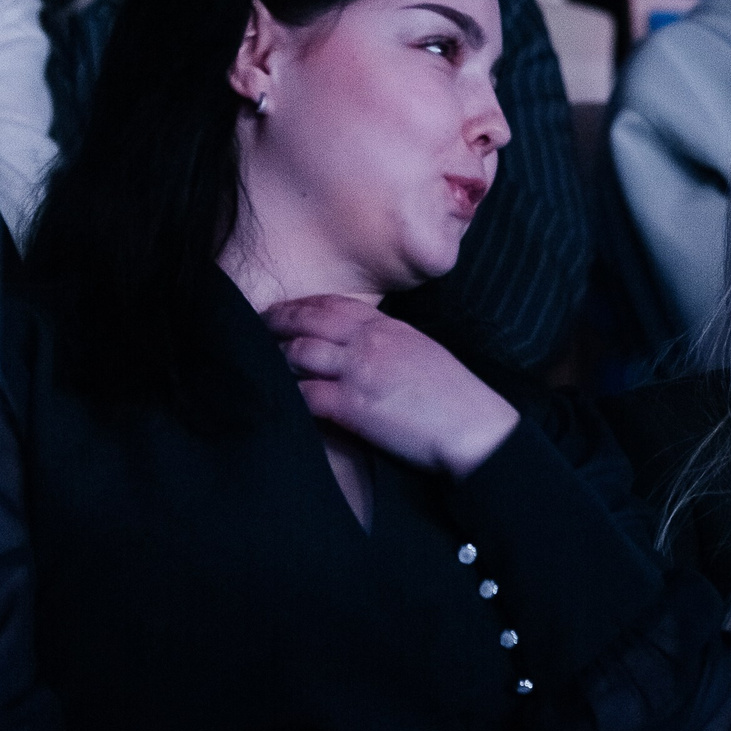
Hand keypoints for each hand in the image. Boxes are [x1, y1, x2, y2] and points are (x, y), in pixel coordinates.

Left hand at [266, 295, 519, 474]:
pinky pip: (305, 394)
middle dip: (279, 321)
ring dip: (277, 358)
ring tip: (261, 362)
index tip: (285, 309)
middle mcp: (370, 343)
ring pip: (299, 353)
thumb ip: (390, 343)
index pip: (335, 305)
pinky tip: (279, 398)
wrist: (472, 426)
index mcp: (390, 327)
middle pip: (310, 322)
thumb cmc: (455, 395)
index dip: (303, 304)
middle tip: (257, 325)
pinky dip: (288, 394)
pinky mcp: (351, 406)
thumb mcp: (423, 352)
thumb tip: (362, 346)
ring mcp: (359, 372)